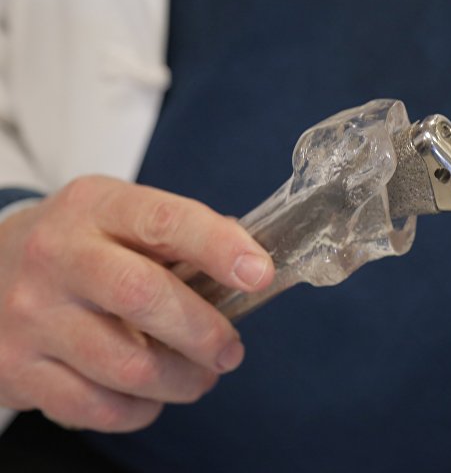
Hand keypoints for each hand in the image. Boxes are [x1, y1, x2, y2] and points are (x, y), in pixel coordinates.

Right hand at [0, 176, 274, 430]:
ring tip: (199, 376)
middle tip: (230, 350)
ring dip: (180, 380)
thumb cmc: (79, 247)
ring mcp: (32, 316)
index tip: (259, 273)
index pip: (165, 221)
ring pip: (126, 364)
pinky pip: (96, 407)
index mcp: (95, 206)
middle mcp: (57, 256)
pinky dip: (139, 410)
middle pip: (144, 297)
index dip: (219, 249)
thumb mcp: (120, 216)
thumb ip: (181, 234)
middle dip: (204, 332)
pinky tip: (151, 396)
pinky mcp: (18, 369)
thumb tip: (250, 266)